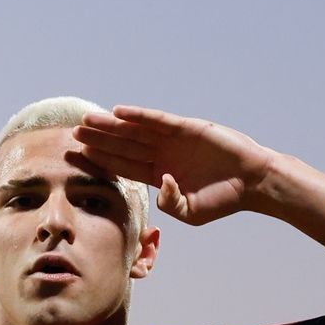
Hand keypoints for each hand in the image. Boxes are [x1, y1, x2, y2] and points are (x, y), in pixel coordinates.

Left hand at [72, 106, 281, 225]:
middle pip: (122, 145)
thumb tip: (159, 185)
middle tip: (72, 134)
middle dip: (98, 140)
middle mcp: (161, 155)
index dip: (100, 161)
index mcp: (159, 175)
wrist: (252, 182)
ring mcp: (173, 140)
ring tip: (87, 120)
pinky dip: (139, 115)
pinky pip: (158, 120)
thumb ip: (171, 203)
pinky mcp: (187, 128)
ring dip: (111, 126)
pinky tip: (119, 112)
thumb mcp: (191, 212)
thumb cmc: (222, 199)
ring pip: (135, 131)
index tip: (77, 156)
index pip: (122, 166)